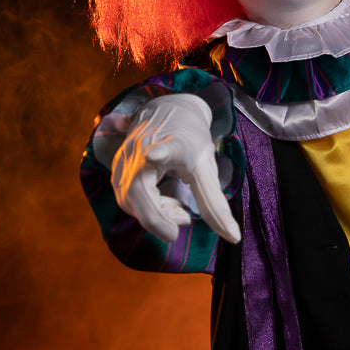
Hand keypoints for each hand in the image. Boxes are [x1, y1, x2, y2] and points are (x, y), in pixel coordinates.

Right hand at [111, 94, 240, 244]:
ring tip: (179, 209)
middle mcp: (138, 151)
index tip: (154, 155)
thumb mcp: (207, 168)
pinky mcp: (116, 170)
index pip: (160, 149)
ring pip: (129, 201)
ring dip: (155, 214)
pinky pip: (126, 198)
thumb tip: (233, 238)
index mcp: (167, 144)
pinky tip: (165, 204)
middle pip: (137, 194)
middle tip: (185, 219)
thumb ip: (215, 205)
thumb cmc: (190, 140)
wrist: (169, 111)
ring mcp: (122, 161)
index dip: (158, 153)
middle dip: (160, 218)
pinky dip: (147, 207)